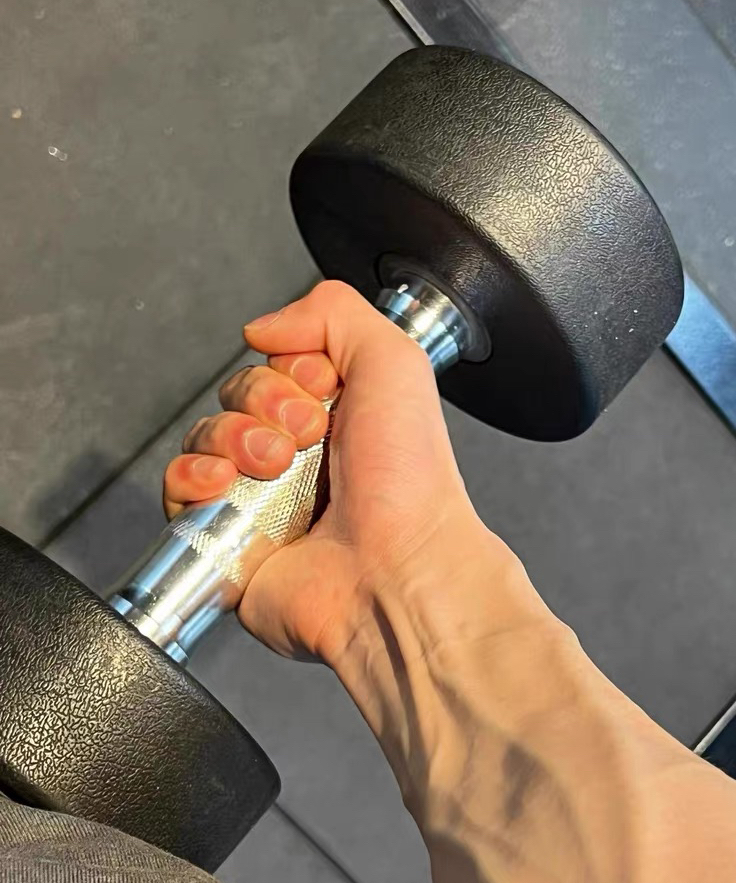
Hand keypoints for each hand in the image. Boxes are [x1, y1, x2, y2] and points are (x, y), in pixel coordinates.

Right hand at [163, 281, 491, 663]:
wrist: (395, 569)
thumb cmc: (409, 484)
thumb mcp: (394, 362)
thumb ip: (332, 313)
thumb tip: (263, 327)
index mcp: (338, 419)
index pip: (276, 364)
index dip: (292, 369)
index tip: (324, 390)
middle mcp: (298, 460)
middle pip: (236, 395)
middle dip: (264, 403)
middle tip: (307, 436)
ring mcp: (260, 500)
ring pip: (204, 436)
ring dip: (233, 438)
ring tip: (276, 466)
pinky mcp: (227, 541)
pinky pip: (179, 491)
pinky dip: (192, 476)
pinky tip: (226, 483)